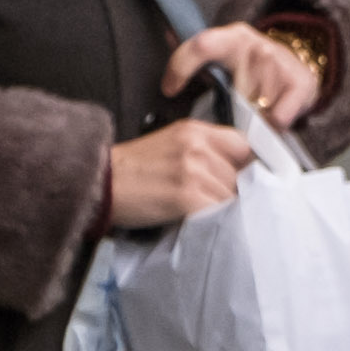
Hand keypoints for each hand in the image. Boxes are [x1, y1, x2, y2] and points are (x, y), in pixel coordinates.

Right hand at [104, 114, 260, 229]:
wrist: (100, 184)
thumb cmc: (135, 170)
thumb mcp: (172, 145)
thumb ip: (205, 150)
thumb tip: (240, 171)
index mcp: (196, 131)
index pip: (244, 144)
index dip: (248, 166)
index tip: (245, 181)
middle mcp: (198, 146)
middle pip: (241, 173)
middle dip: (234, 191)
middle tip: (213, 202)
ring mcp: (193, 171)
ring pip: (232, 195)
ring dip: (222, 208)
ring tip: (200, 211)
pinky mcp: (187, 196)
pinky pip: (218, 211)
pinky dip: (213, 220)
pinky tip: (196, 219)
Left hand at [166, 21, 325, 132]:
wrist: (297, 70)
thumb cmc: (251, 72)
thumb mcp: (222, 62)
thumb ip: (195, 67)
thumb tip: (165, 80)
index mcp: (232, 37)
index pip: (200, 45)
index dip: (180, 67)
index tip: (169, 89)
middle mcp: (256, 45)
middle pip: (228, 94)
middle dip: (230, 113)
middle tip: (233, 116)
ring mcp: (280, 62)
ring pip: (253, 110)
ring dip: (252, 121)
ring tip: (257, 111)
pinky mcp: (300, 81)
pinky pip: (277, 119)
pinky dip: (273, 126)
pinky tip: (274, 116)